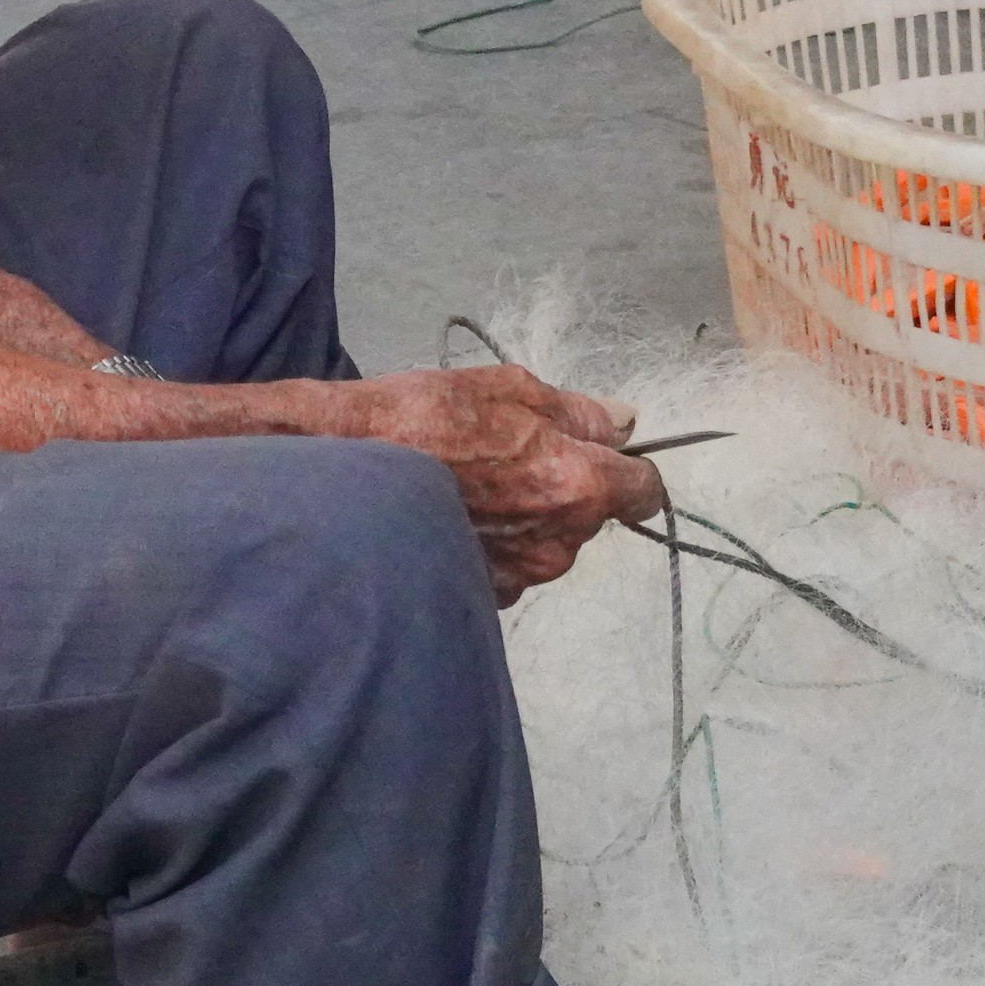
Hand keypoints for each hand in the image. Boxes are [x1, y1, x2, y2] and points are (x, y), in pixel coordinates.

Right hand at [335, 365, 666, 604]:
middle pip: (588, 516)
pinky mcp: (480, 597)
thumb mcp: (507, 388)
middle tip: (507, 456)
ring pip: (545, 544)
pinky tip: (451, 516)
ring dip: (524, 519)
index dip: (629, 469)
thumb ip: (578, 410)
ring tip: (468, 486)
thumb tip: (624, 421)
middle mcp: (558, 544)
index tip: (604, 456)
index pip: (644, 490)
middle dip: (563, 489)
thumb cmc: (419, 421)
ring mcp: (520, 578)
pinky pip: (506, 568)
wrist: (340, 477)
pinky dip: (489, 546)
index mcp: (578, 485)